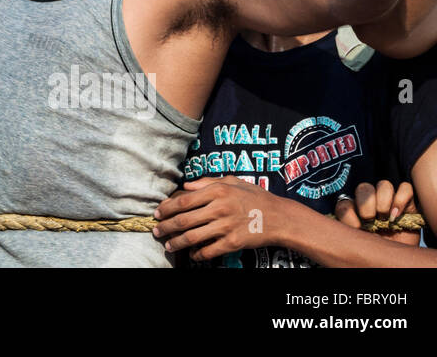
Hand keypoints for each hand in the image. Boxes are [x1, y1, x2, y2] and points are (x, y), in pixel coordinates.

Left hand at [153, 176, 284, 260]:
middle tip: (156, 231)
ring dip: (176, 243)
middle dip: (166, 227)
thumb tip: (185, 186)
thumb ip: (207, 182)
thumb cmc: (255, 197)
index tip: (156, 213)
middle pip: (183, 220)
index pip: (183, 201)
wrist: (280, 217)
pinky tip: (192, 255)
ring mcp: (226, 226)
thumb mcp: (232, 181)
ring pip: (193, 237)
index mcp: (217, 191)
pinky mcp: (233, 243)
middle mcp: (219, 208)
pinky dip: (197, 255)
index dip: (166, 208)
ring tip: (168, 245)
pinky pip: (209, 251)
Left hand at [334, 181, 420, 244]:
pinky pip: (405, 188)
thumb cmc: (378, 251)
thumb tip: (351, 220)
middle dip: (367, 206)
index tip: (358, 227)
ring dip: (384, 202)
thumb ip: (349, 227)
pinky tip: (399, 214)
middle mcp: (371, 202)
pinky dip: (401, 198)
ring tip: (388, 219)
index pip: (345, 201)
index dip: (349, 213)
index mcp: (354, 211)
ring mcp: (390, 201)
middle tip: (372, 220)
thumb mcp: (360, 241)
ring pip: (384, 184)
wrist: (399, 259)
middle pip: (364, 188)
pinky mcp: (408, 203)